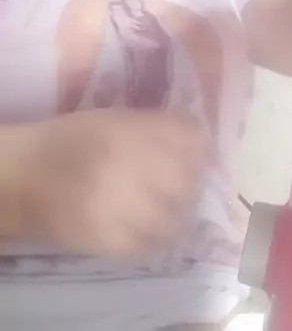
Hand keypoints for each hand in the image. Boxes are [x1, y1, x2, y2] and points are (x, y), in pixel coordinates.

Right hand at [9, 109, 205, 257]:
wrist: (20, 177)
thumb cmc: (68, 141)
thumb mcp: (113, 118)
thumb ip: (154, 125)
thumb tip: (196, 136)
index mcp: (131, 130)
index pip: (190, 137)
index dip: (200, 146)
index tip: (198, 153)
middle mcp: (129, 164)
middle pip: (186, 178)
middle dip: (190, 181)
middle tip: (181, 184)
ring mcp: (119, 205)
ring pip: (174, 217)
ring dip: (176, 213)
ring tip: (164, 209)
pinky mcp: (107, 239)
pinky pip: (149, 244)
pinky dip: (154, 237)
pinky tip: (145, 227)